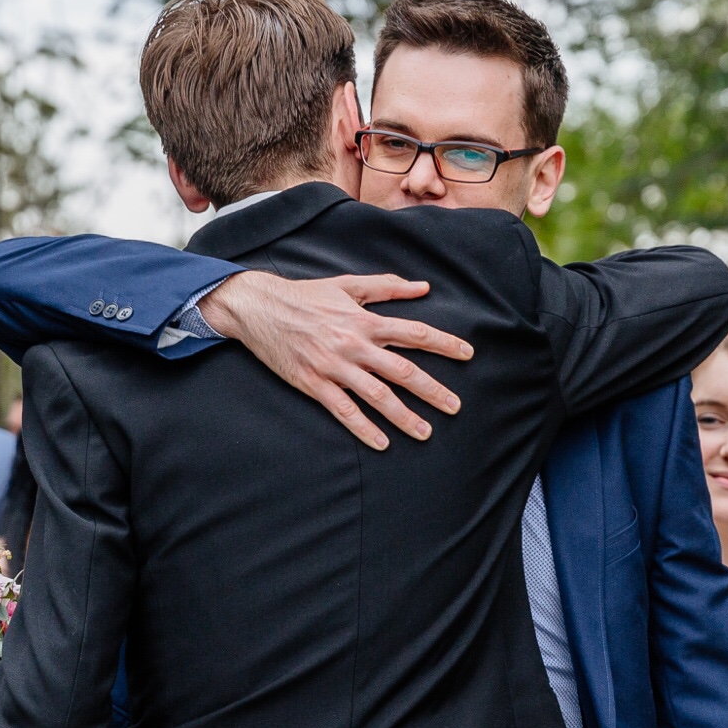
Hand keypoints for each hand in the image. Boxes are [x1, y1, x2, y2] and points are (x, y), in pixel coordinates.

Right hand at [199, 271, 473, 450]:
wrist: (259, 308)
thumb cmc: (306, 295)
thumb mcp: (347, 284)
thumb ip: (387, 287)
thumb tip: (423, 287)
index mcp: (365, 319)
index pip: (414, 333)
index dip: (444, 344)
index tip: (468, 354)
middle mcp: (354, 344)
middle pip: (402, 371)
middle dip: (432, 390)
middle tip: (456, 407)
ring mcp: (334, 366)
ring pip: (377, 396)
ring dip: (404, 416)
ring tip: (425, 432)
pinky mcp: (314, 384)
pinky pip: (343, 410)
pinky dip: (363, 428)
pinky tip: (381, 443)